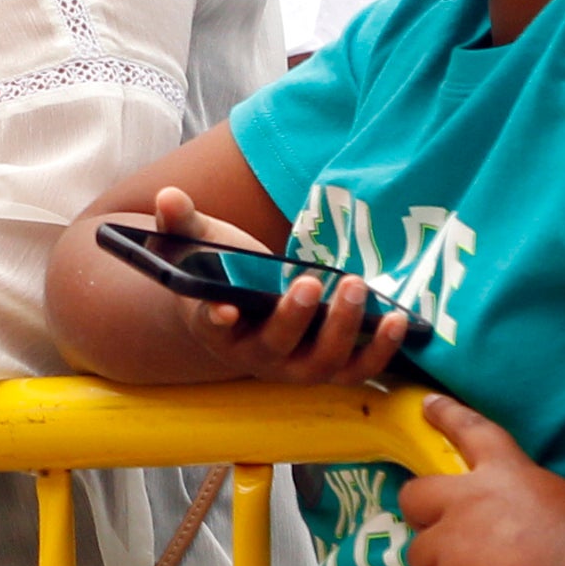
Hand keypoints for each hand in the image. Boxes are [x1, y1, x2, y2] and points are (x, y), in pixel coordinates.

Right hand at [143, 188, 411, 384]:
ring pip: (320, 363)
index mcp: (214, 326)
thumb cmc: (218, 272)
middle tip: (310, 282)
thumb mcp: (195, 243)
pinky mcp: (328, 367)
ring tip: (356, 287)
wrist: (243, 308)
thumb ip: (179, 222)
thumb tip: (167, 197)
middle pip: (275, 346)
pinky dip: (379, 351)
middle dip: (294, 317)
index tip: (224, 308)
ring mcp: (294, 366)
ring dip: (342, 329)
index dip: (216, 319)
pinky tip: (397, 320)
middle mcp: (254, 356)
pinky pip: (356, 369)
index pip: (212, 326)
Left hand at [400, 394, 564, 565]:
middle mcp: (468, 500)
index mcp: (506, 472)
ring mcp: (453, 542)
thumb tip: (529, 531)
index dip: (445, 416)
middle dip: (422, 516)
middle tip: (443, 536)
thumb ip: (535, 507)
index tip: (427, 405)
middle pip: (415, 497)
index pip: (469, 431)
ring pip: (417, 553)